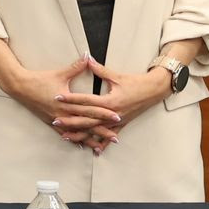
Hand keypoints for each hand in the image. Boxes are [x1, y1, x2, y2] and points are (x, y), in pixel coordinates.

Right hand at [5, 57, 123, 149]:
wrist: (21, 87)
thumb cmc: (40, 80)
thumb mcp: (60, 73)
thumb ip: (76, 66)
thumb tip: (87, 56)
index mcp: (67, 102)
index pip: (90, 108)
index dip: (104, 113)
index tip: (117, 116)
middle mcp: (63, 114)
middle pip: (86, 124)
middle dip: (101, 131)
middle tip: (115, 137)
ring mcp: (58, 120)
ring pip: (77, 133)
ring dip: (90, 139)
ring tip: (101, 147)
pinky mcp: (52, 123)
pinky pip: (66, 134)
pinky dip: (75, 140)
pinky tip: (82, 145)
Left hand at [53, 56, 172, 154]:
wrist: (153, 91)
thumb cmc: (135, 82)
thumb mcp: (116, 76)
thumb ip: (99, 69)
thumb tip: (87, 59)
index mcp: (110, 100)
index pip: (86, 100)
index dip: (71, 98)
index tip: (58, 97)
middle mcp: (112, 114)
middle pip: (87, 119)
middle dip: (70, 120)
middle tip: (55, 120)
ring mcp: (116, 121)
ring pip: (95, 131)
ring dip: (80, 134)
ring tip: (65, 136)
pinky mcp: (121, 125)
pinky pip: (108, 136)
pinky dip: (100, 143)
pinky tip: (93, 150)